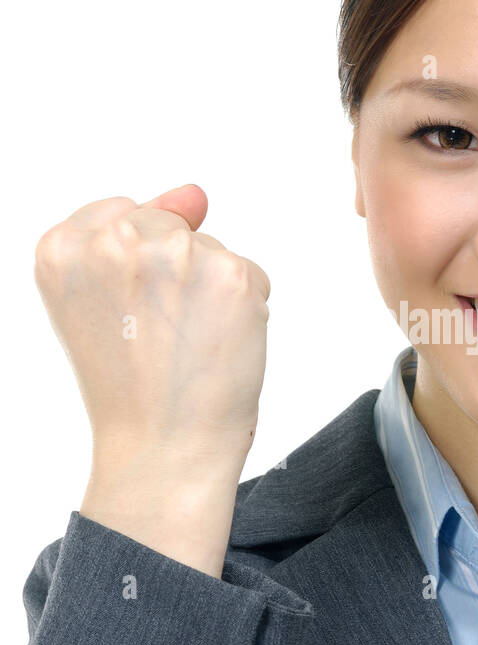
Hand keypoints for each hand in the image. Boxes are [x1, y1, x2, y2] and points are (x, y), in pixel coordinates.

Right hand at [34, 183, 270, 475]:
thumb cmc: (130, 385)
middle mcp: (113, 241)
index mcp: (61, 246)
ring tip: (185, 345)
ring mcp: (175, 254)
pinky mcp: (231, 274)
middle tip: (157, 338)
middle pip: (169, 226)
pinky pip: (249, 274)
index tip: (126, 317)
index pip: (122, 214)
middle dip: (175, 275)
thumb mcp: (99, 300)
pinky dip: (244, 309)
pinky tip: (217, 346)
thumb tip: (195, 195)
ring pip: (211, 249)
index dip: (136, 271)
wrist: (164, 449)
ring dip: (211, 291)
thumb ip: (136, 232)